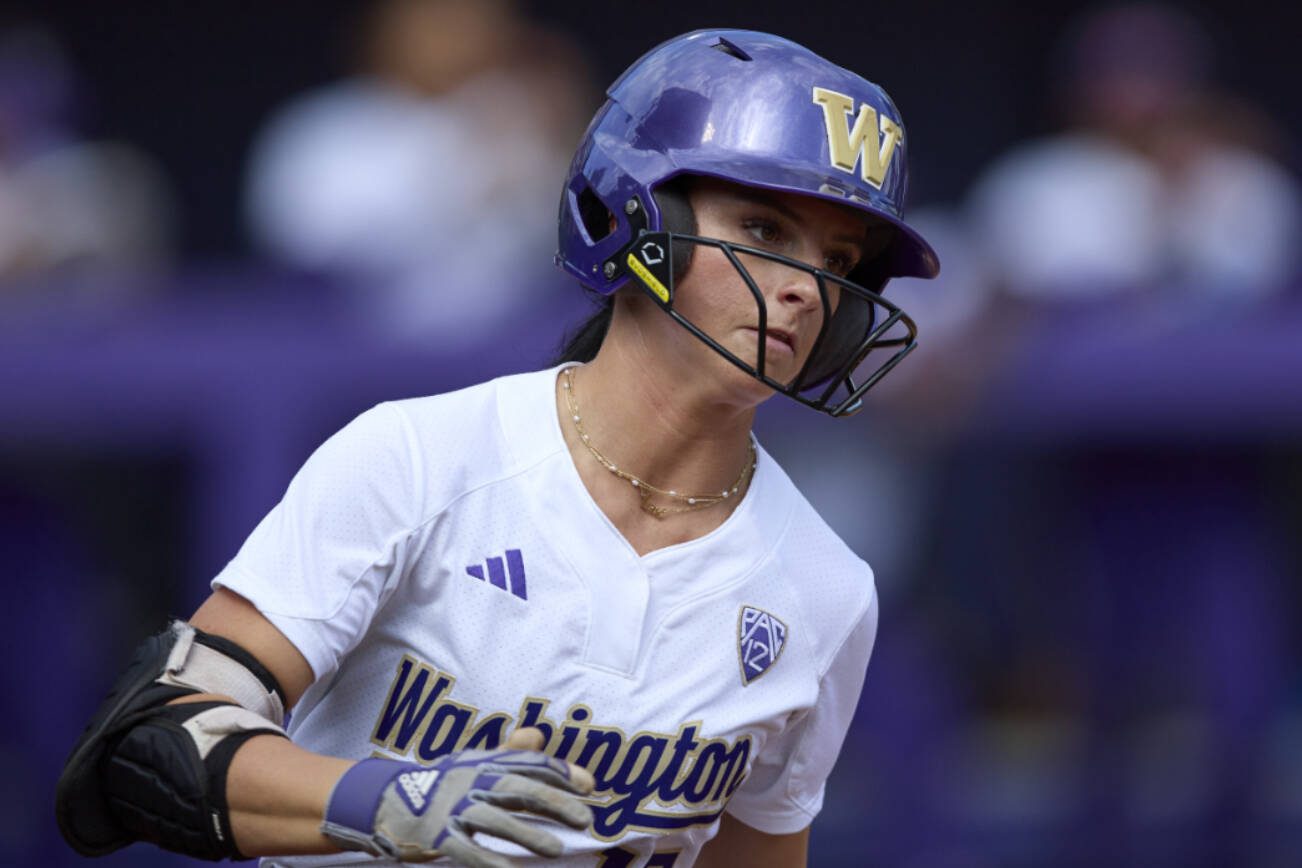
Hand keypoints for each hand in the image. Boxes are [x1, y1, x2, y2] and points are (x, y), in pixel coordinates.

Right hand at [321, 728, 592, 865]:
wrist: (385, 800)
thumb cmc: (442, 782)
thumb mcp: (474, 762)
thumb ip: (510, 753)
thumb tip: (541, 736)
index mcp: (484, 762)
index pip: (528, 764)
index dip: (560, 773)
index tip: (589, 786)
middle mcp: (472, 781)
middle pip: (519, 789)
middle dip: (554, 802)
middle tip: (585, 819)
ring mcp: (454, 809)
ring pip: (497, 820)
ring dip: (528, 834)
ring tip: (557, 849)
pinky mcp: (438, 837)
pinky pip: (468, 851)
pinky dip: (490, 862)